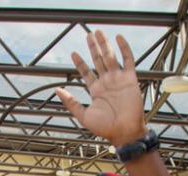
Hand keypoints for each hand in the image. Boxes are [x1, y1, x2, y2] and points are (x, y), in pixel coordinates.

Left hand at [56, 31, 145, 146]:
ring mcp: (118, 79)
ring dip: (104, 44)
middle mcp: (106, 83)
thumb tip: (57, 90)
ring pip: (110, 57)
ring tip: (98, 32)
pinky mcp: (130, 79)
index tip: (73, 53)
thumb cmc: (105, 128)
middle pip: (98, 60)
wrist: (124, 132)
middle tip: (88, 34)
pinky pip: (127, 60)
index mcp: (96, 90)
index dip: (80, 63)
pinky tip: (118, 38)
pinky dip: (124, 48)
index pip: (86, 72)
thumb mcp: (83, 115)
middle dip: (93, 48)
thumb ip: (71, 102)